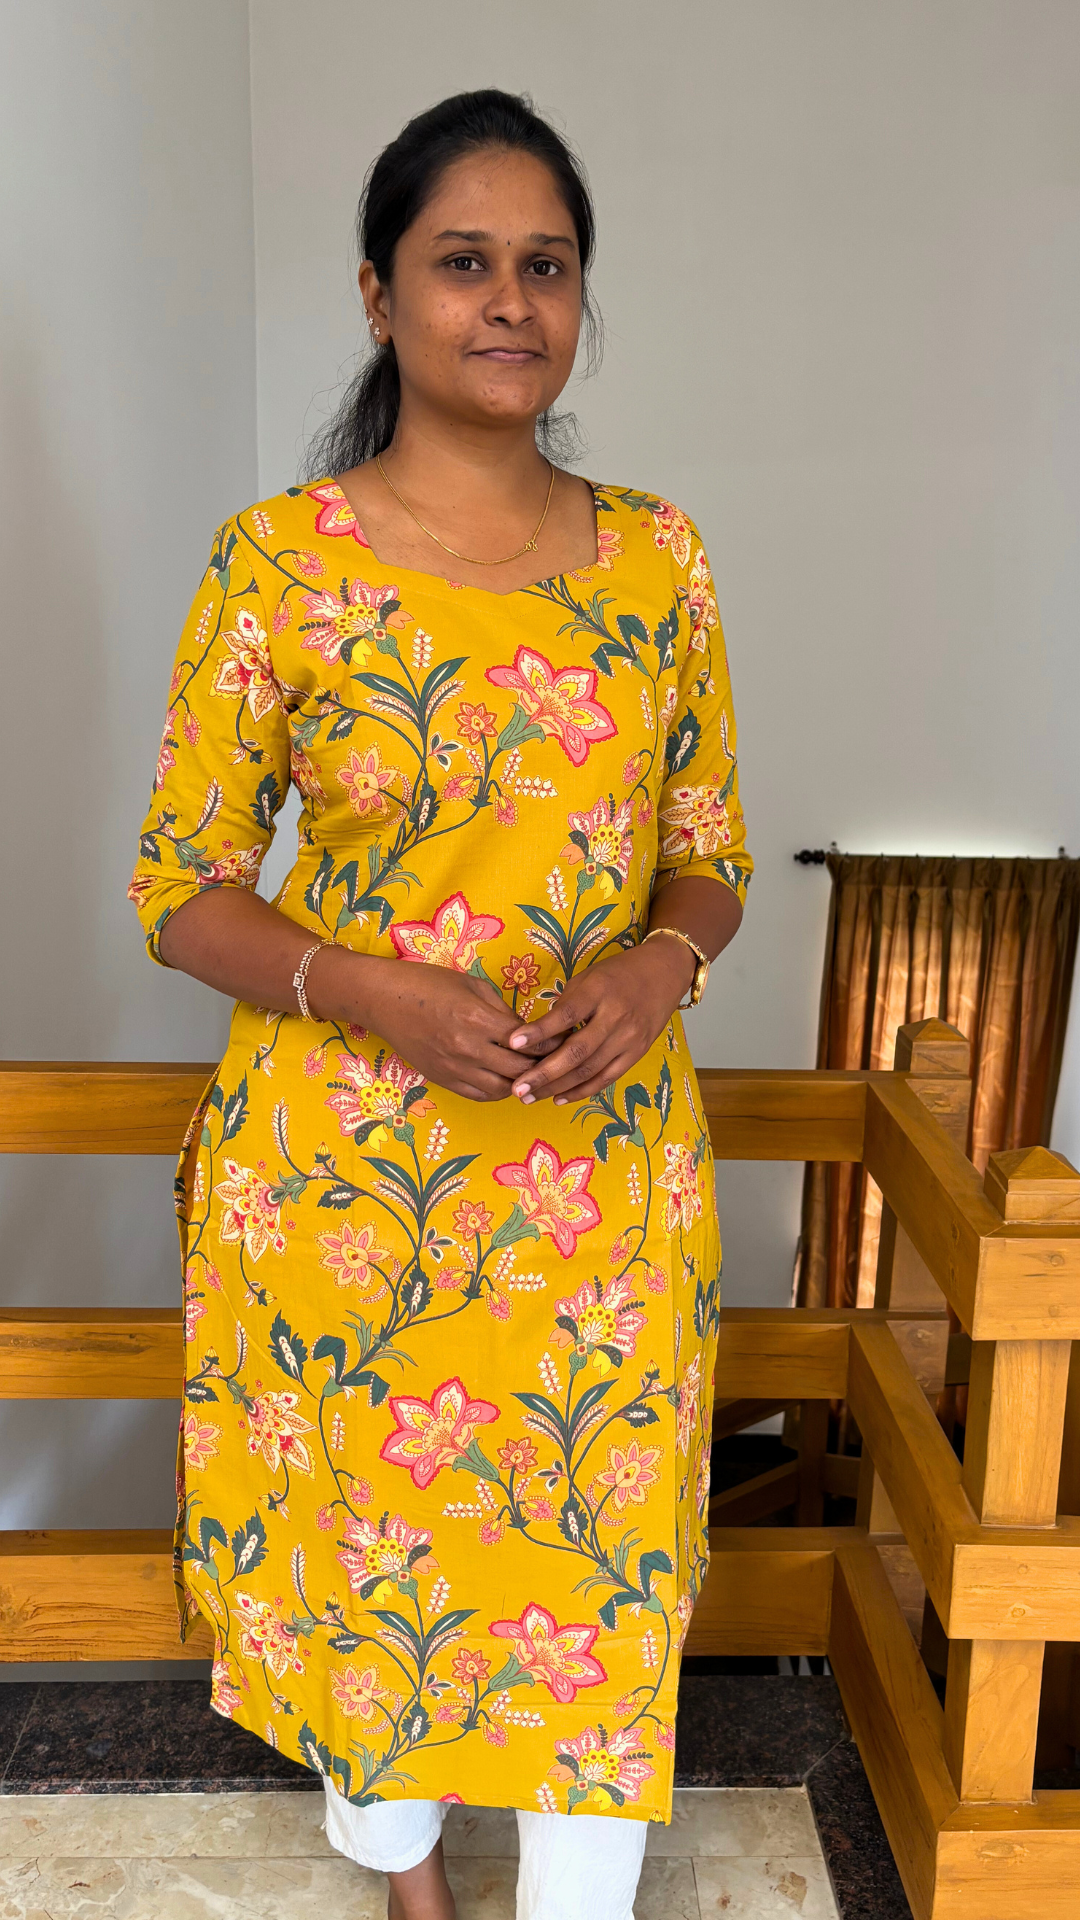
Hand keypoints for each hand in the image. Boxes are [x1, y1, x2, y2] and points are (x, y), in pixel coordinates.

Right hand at [347, 956, 555, 1102]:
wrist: (385, 1000)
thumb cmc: (429, 984)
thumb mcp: (473, 985)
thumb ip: (502, 1010)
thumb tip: (527, 1031)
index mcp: (478, 1019)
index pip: (528, 1041)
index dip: (550, 1042)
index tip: (562, 1040)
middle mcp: (468, 1048)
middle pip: (520, 1069)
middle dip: (542, 1066)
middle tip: (555, 1061)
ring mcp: (454, 1067)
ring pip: (503, 1090)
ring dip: (522, 1084)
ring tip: (533, 1075)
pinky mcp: (443, 1079)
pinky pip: (479, 1095)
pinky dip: (498, 1092)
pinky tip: (507, 1083)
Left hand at [504, 937, 694, 1106]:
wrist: (663, 973)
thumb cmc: (618, 973)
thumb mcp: (588, 978)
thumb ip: (566, 1005)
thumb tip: (538, 1036)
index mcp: (599, 991)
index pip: (567, 1015)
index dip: (540, 1031)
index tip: (513, 1043)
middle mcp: (616, 1017)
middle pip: (577, 1051)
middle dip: (544, 1073)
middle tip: (517, 1087)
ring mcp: (629, 1038)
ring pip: (589, 1070)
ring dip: (557, 1087)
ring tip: (529, 1097)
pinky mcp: (637, 1053)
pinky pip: (606, 1078)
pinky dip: (581, 1091)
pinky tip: (558, 1098)